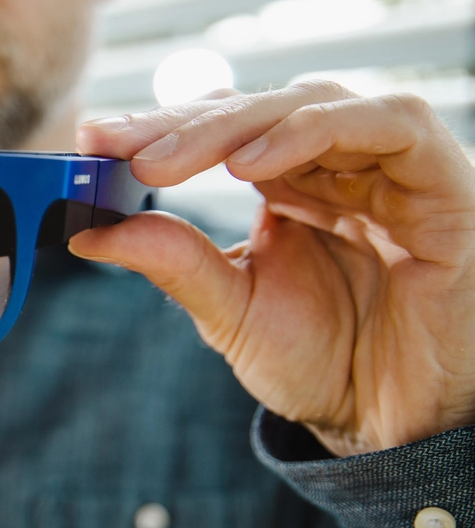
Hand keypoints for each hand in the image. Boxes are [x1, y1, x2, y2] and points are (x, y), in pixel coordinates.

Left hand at [72, 81, 474, 456]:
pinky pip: (391, 125)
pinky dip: (316, 130)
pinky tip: (252, 161)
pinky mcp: (440, 182)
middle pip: (257, 109)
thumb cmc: (322, 366)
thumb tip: (88, 231)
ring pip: (314, 101)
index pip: (221, 131)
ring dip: (233, 124)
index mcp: (289, 185)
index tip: (92, 141)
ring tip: (165, 159)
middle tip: (113, 145)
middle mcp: (338, 165)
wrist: (393, 426)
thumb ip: (173, 263)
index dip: (158, 128)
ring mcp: (390, 168)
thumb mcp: (231, 311)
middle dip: (178, 124)